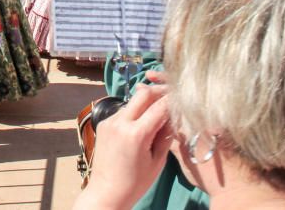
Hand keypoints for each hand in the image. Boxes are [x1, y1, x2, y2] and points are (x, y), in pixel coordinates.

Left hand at [73, 84, 172, 209]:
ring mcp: (109, 121)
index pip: (159, 107)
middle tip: (170, 95)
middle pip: (143, 94)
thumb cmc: (136, 183)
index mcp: (136, 134)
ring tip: (158, 110)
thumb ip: (166, 136)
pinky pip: (123, 110)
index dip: (172, 99)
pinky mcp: (103, 123)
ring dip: (146, 101)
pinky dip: (135, 111)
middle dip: (158, 92)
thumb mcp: (158, 161)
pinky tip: (142, 121)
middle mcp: (120, 122)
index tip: (181, 97)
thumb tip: (174, 115)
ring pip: (132, 101)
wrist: (106, 192)